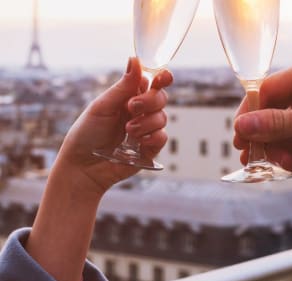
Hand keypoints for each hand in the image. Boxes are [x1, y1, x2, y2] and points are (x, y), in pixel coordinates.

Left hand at [53, 57, 172, 194]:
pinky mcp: (149, 149)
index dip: (161, 77)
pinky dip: (153, 137)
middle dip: (150, 101)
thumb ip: (123, 86)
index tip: (163, 77)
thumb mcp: (103, 106)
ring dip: (146, 122)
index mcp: (128, 98)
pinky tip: (139, 142)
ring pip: (162, 118)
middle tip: (132, 107)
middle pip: (160, 98)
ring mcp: (145, 130)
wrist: (82, 165)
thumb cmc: (86, 133)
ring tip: (128, 130)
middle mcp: (139, 112)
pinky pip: (162, 138)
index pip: (151, 83)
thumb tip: (135, 59)